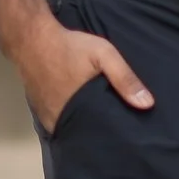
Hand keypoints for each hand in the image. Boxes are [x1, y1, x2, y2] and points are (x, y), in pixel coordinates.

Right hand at [16, 19, 151, 132]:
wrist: (31, 38)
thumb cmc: (70, 47)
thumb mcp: (103, 55)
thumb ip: (125, 78)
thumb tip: (148, 105)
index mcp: (77, 111)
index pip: (99, 136)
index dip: (113, 138)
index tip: (128, 139)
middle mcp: (59, 120)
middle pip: (85, 135)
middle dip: (100, 136)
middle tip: (119, 134)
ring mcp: (47, 117)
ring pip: (71, 130)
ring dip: (85, 129)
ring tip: (104, 128)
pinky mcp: (40, 112)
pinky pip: (60, 123)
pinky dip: (71, 122)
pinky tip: (83, 116)